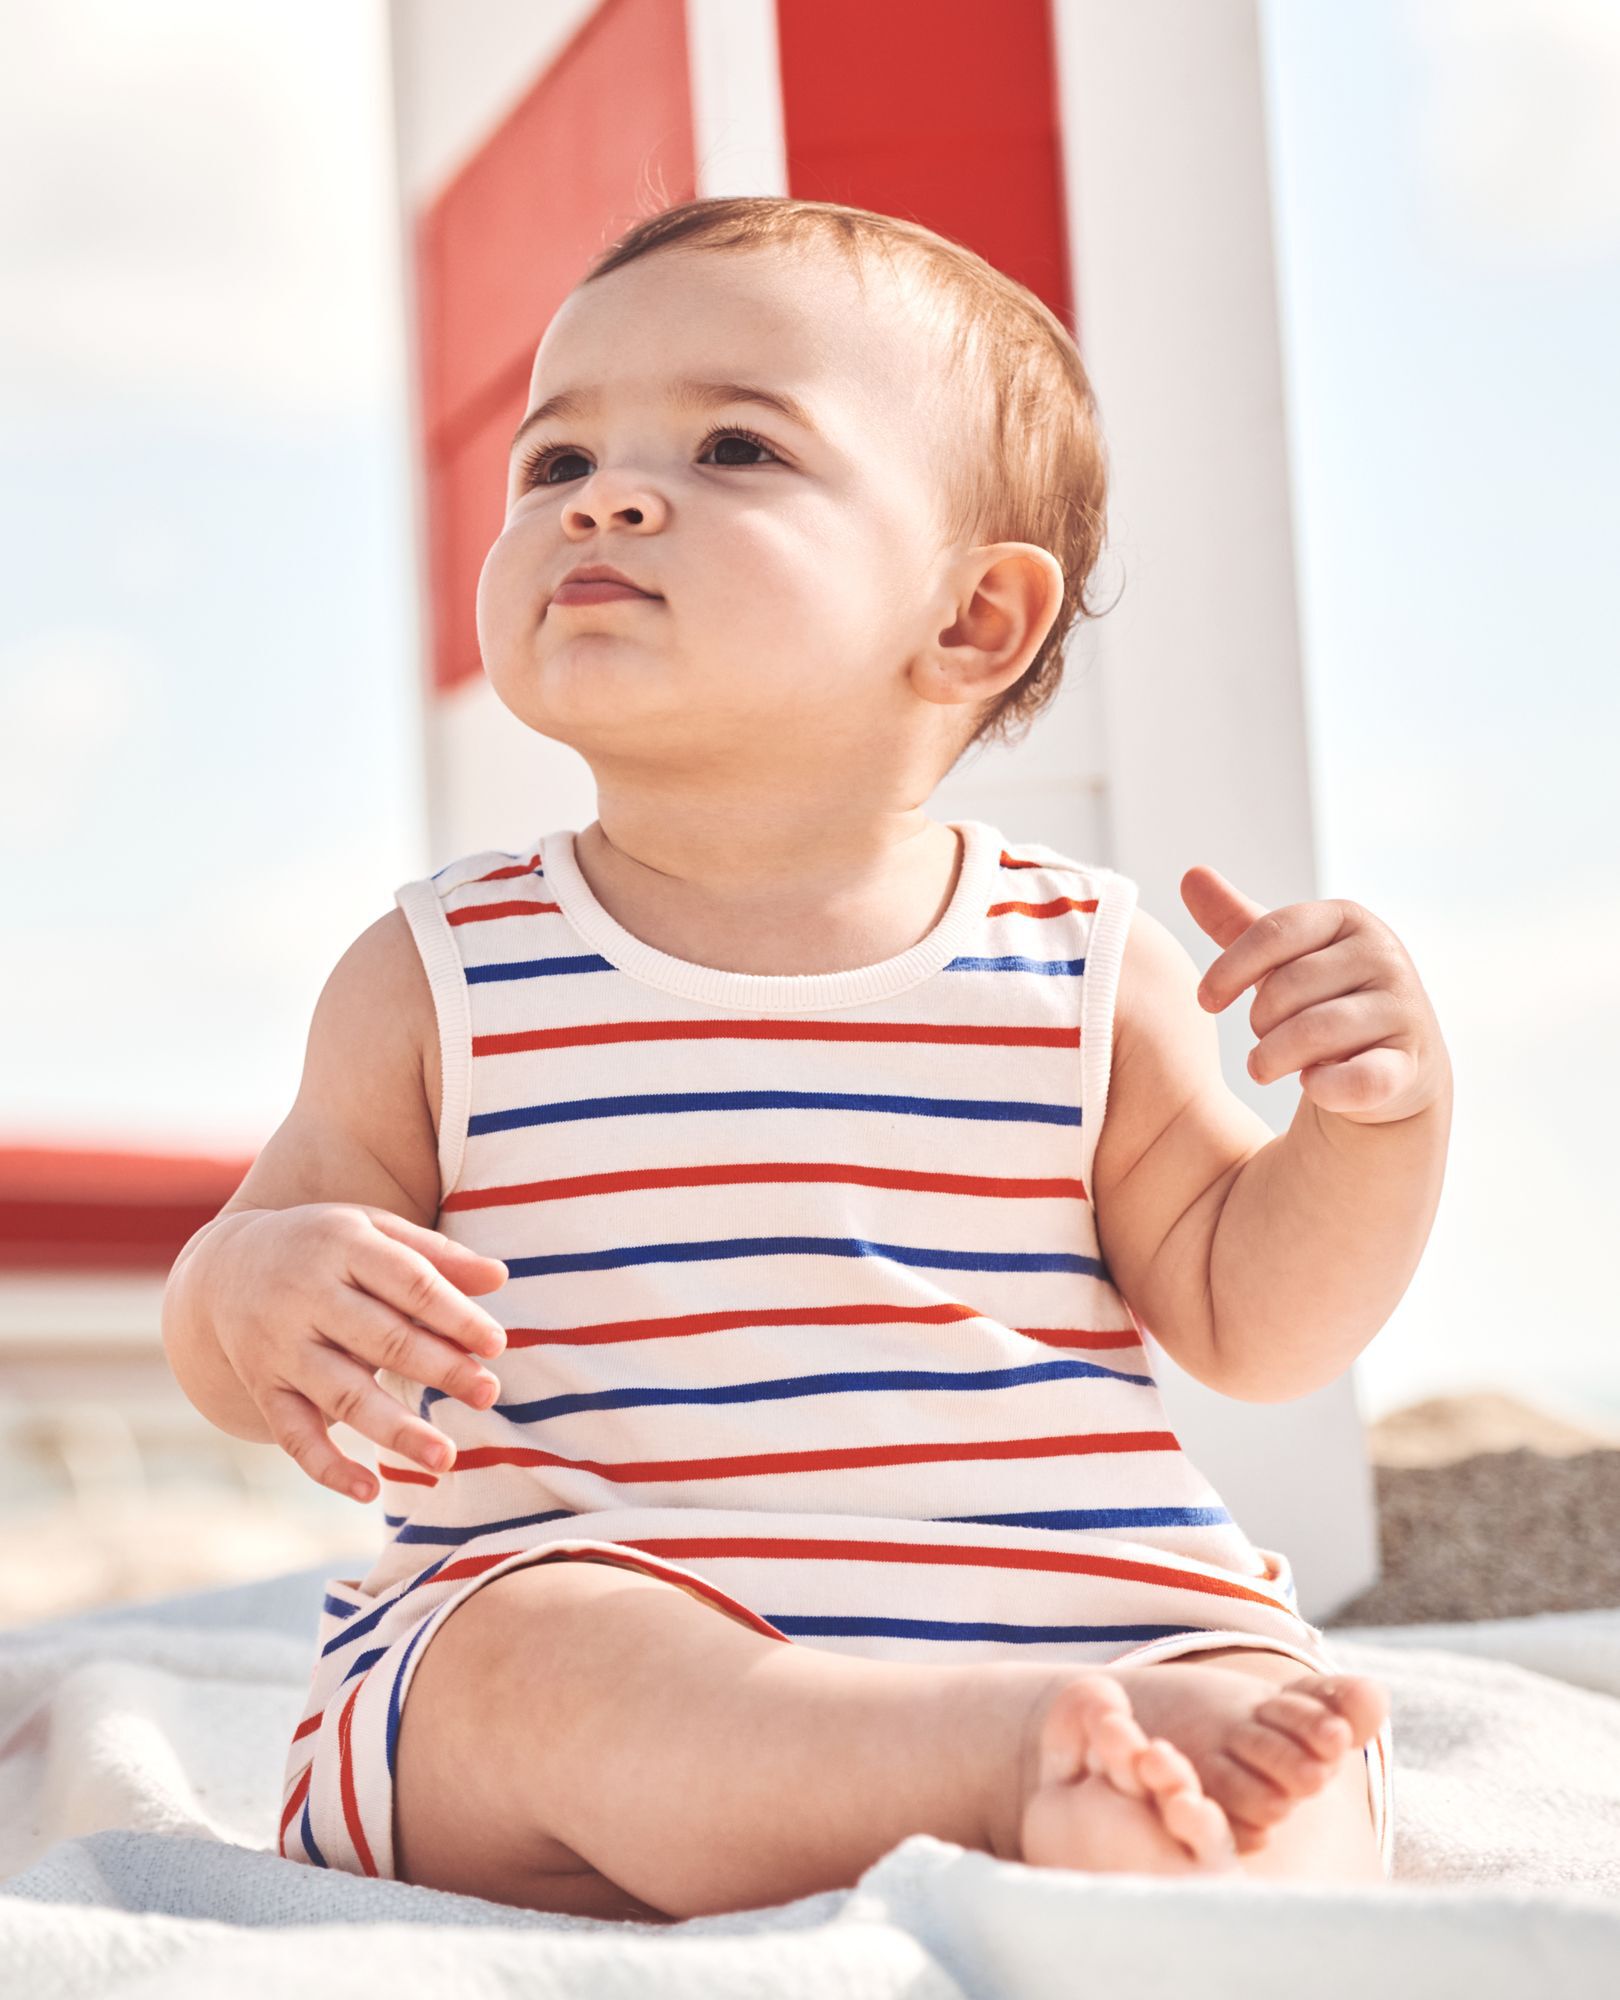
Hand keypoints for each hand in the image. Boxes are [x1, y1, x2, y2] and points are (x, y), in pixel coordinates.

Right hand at [207, 1204, 510, 1499]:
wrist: (225, 1268)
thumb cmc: (325, 1247)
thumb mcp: (374, 1230)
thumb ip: (436, 1255)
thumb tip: (501, 1277)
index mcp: (342, 1244)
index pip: (409, 1282)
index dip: (455, 1315)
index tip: (496, 1344)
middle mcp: (305, 1296)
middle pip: (381, 1338)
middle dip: (439, 1368)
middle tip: (488, 1395)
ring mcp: (280, 1346)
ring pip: (342, 1394)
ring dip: (395, 1429)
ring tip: (446, 1457)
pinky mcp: (263, 1387)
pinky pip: (293, 1433)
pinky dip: (326, 1466)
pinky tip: (367, 1490)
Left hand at [1181, 865, 1448, 1123]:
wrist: (1393, 1063)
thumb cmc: (1325, 999)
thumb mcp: (1284, 957)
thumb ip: (1238, 922)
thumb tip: (1191, 874)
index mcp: (1349, 919)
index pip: (1274, 932)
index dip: (1229, 969)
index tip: (1206, 1000)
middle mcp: (1383, 955)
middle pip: (1288, 986)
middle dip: (1259, 1020)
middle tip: (1261, 1036)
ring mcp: (1401, 1010)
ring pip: (1313, 1033)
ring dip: (1273, 1057)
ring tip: (1266, 1065)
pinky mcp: (1409, 1065)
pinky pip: (1358, 1080)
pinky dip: (1324, 1088)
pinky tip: (1311, 1084)